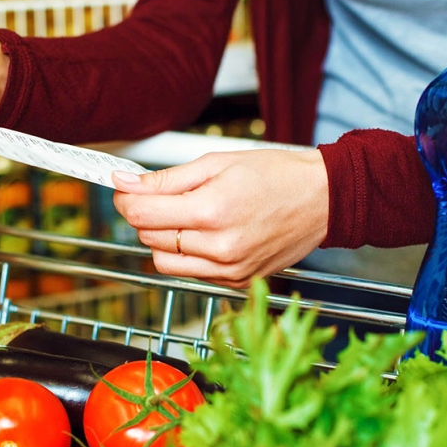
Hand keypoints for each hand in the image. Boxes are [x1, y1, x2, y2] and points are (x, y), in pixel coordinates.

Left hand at [112, 148, 328, 288]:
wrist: (322, 200)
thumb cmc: (276, 175)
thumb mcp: (217, 164)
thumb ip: (166, 179)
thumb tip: (125, 183)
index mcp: (211, 211)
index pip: (140, 214)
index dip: (125, 197)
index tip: (125, 187)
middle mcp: (218, 247)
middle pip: (148, 236)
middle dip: (146, 214)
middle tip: (163, 195)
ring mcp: (228, 269)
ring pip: (162, 261)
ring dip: (163, 238)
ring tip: (188, 216)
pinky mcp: (235, 282)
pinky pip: (189, 273)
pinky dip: (187, 254)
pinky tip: (207, 234)